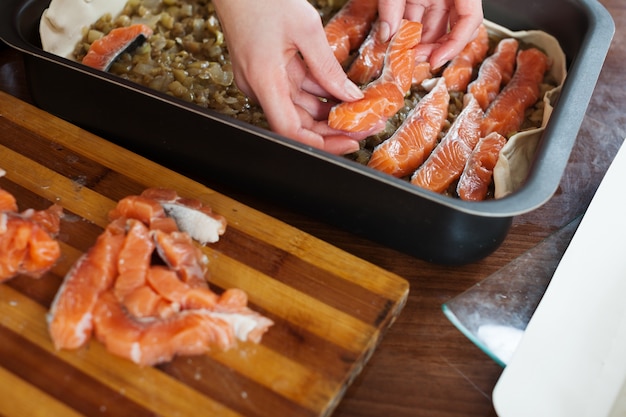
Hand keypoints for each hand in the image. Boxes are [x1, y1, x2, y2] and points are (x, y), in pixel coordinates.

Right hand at [212, 0, 365, 154]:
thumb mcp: (306, 28)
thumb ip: (328, 67)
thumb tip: (350, 95)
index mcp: (264, 80)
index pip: (290, 131)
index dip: (320, 144)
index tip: (347, 143)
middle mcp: (259, 86)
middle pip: (297, 123)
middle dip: (331, 129)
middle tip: (363, 128)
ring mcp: (260, 80)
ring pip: (298, 108)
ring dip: (327, 112)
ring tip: (357, 111)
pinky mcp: (265, 71)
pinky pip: (293, 90)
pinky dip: (316, 94)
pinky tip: (339, 93)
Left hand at [377, 0, 483, 68]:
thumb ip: (392, 5)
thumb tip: (388, 35)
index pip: (470, 19)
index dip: (455, 44)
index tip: (436, 60)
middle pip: (454, 28)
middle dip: (435, 48)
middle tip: (414, 59)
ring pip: (435, 26)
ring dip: (420, 43)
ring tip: (402, 52)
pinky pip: (422, 17)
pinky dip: (410, 32)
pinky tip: (398, 40)